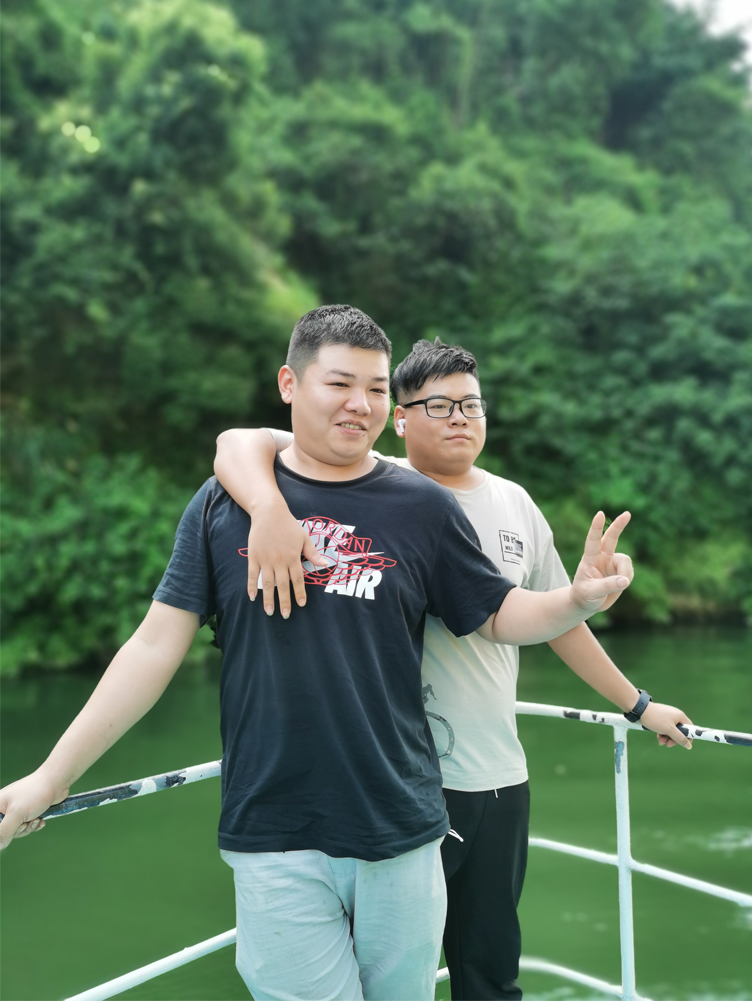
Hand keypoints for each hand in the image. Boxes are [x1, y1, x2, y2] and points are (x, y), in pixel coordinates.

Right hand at [0, 770, 67, 849]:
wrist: (56, 782)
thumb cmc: (35, 793)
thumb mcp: (16, 814)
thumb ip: (4, 831)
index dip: (2, 832)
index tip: (13, 829)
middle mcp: (5, 808)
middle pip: (5, 831)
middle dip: (18, 830)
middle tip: (26, 823)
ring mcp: (17, 810)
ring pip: (17, 829)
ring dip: (28, 828)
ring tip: (36, 820)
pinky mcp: (29, 811)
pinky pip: (27, 825)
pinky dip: (34, 825)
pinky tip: (41, 820)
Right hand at [247, 500, 326, 617]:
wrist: (269, 513)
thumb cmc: (288, 525)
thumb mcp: (304, 537)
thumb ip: (313, 553)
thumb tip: (326, 564)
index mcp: (293, 557)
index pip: (298, 579)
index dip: (300, 593)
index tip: (301, 605)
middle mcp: (280, 561)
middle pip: (283, 585)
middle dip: (284, 602)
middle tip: (285, 615)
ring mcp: (265, 559)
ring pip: (267, 583)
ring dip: (268, 599)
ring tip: (269, 612)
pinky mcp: (253, 556)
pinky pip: (252, 574)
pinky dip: (252, 586)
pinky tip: (252, 597)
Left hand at [571, 511, 633, 614]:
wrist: (587, 603)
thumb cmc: (583, 596)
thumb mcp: (591, 592)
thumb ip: (607, 586)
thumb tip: (625, 580)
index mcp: (589, 558)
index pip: (592, 540)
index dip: (596, 527)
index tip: (600, 514)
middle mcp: (601, 557)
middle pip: (611, 537)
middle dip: (619, 525)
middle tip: (627, 513)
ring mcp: (612, 563)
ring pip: (626, 562)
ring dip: (625, 573)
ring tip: (617, 586)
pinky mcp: (621, 571)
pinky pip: (629, 573)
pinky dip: (627, 580)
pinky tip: (619, 586)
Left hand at [641, 702, 693, 749]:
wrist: (640, 710)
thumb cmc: (656, 719)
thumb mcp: (669, 730)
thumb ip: (679, 738)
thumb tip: (689, 745)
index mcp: (680, 716)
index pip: (690, 728)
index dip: (688, 737)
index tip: (682, 744)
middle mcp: (676, 716)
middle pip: (680, 731)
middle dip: (674, 739)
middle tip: (667, 744)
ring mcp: (668, 717)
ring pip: (671, 731)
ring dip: (667, 738)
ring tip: (660, 741)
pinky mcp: (661, 718)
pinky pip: (665, 728)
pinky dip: (662, 733)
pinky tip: (658, 736)